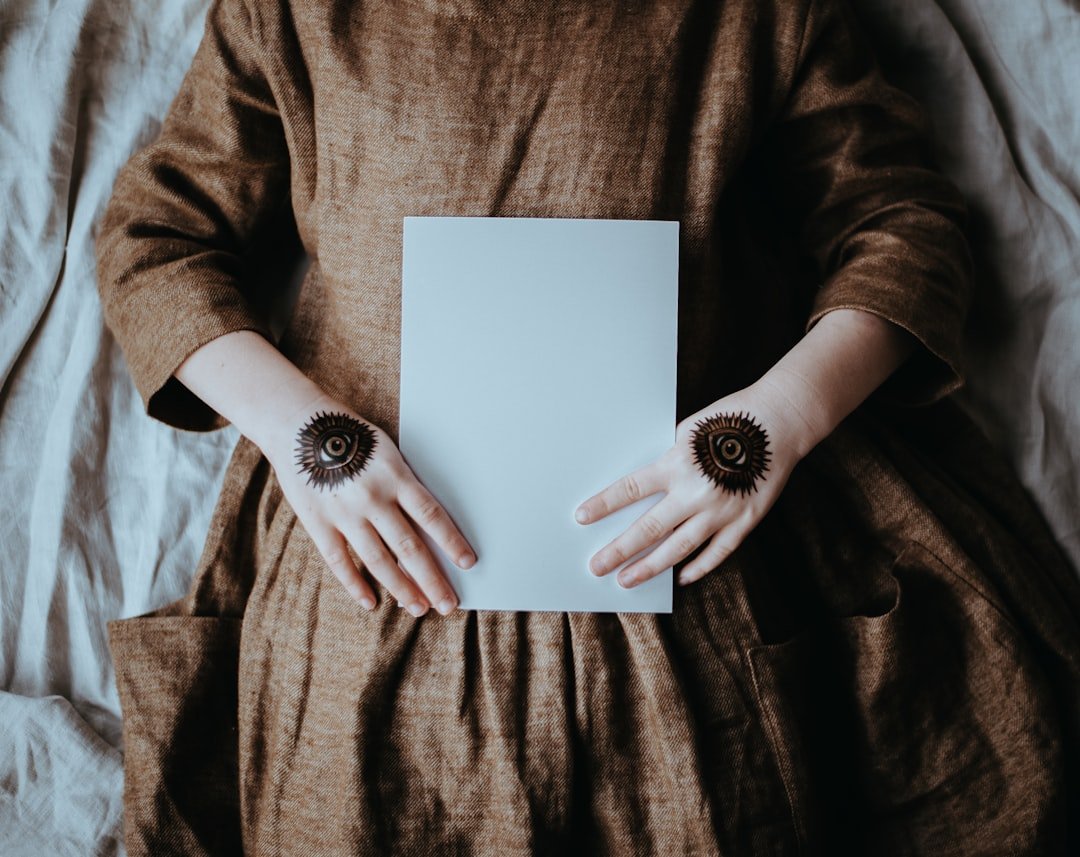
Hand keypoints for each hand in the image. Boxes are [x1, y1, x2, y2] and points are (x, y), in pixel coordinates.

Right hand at [265, 394, 477, 615]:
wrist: (299, 425)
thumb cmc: (351, 436)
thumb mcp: (388, 452)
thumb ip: (405, 485)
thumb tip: (429, 525)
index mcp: (395, 476)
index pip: (431, 516)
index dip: (451, 542)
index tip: (468, 563)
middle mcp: (372, 498)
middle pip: (409, 546)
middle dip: (432, 579)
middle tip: (448, 604)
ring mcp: (344, 513)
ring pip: (378, 560)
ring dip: (401, 588)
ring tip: (418, 608)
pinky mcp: (318, 523)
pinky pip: (339, 561)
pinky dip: (355, 584)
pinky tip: (371, 602)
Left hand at [573, 379, 816, 587]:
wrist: (777, 423)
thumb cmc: (729, 420)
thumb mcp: (687, 432)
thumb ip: (668, 460)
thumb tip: (645, 488)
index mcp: (676, 464)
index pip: (629, 490)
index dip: (603, 505)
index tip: (581, 518)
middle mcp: (695, 492)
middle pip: (648, 528)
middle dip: (618, 550)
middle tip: (596, 567)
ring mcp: (721, 510)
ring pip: (678, 548)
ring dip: (649, 567)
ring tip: (627, 580)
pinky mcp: (744, 520)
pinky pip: (718, 552)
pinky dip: (699, 567)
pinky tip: (681, 578)